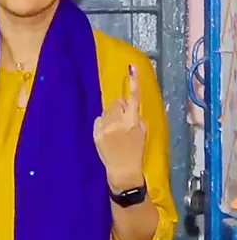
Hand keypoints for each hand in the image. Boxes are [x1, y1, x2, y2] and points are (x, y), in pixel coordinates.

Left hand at [93, 65, 146, 191]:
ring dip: (111, 115)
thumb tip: (126, 105)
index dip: (134, 83)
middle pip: (116, 102)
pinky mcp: (96, 134)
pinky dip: (103, 123)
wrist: (123, 169)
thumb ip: (135, 116)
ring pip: (106, 110)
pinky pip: (98, 119)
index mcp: (133, 121)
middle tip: (123, 118)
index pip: (134, 98)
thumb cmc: (136, 151)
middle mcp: (118, 122)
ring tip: (116, 128)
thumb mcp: (142, 132)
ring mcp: (106, 128)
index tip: (131, 69)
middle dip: (120, 106)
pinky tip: (108, 133)